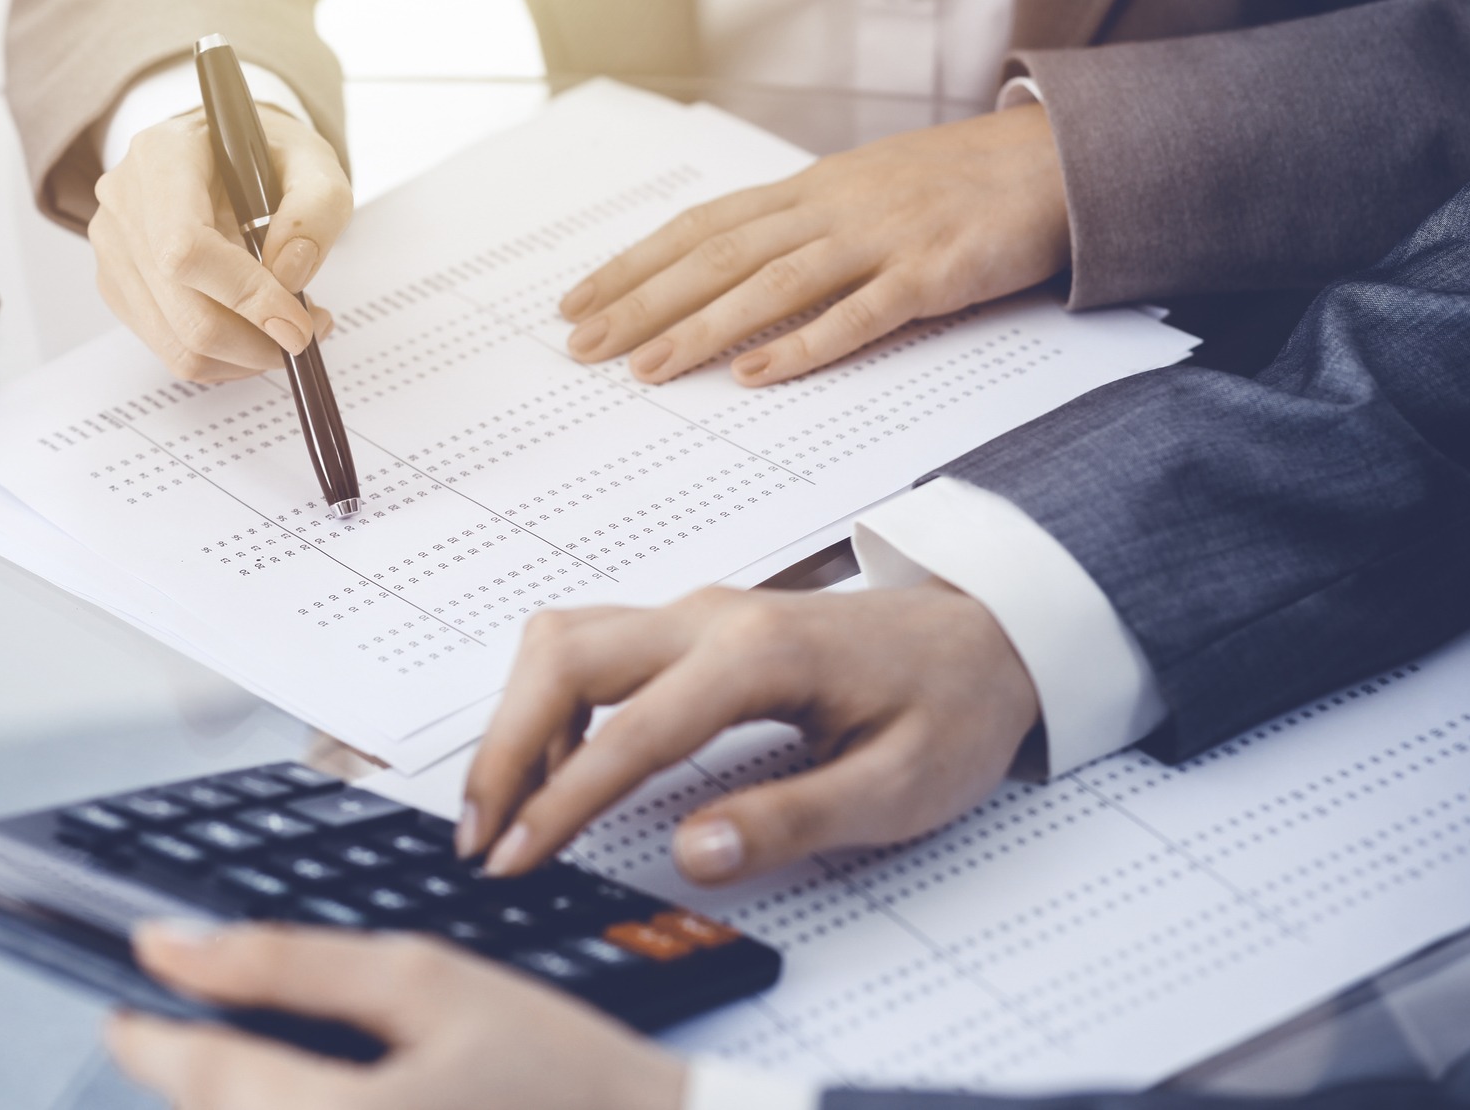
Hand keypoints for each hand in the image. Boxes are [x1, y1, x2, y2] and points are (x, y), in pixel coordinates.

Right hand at [91, 107, 351, 381]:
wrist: (223, 155)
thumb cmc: (267, 155)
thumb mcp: (313, 161)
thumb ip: (316, 210)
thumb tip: (289, 275)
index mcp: (162, 157)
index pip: (186, 248)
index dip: (244, 296)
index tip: (297, 322)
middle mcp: (124, 203)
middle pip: (182, 309)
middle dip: (256, 340)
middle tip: (308, 332)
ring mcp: (115, 250)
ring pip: (178, 343)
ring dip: (246, 355)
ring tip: (288, 325)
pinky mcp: (120, 288)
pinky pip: (173, 349)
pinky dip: (226, 357)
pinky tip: (255, 326)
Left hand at [106, 924, 684, 1109]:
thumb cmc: (554, 1069)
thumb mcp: (426, 979)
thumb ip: (286, 962)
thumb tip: (171, 948)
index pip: (204, 1078)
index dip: (149, 1034)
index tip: (127, 1010)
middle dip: (201, 1084)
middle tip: (217, 1040)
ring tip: (289, 1077)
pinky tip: (330, 1108)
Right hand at [459, 583, 1038, 882]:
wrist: (988, 635)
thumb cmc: (951, 708)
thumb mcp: (900, 788)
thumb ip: (793, 819)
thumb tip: (689, 853)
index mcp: (760, 654)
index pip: (631, 730)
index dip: (562, 800)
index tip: (513, 858)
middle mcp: (711, 616)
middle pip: (564, 655)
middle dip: (505, 745)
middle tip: (481, 835)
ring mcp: (696, 611)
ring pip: (565, 640)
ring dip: (521, 720)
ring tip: (515, 811)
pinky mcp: (692, 625)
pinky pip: (592, 648)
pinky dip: (554, 705)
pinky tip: (568, 770)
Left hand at [560, 102, 1068, 386]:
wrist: (1055, 163)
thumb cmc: (955, 185)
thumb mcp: (865, 190)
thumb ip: (801, 225)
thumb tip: (727, 264)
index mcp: (810, 189)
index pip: (700, 227)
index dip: (634, 264)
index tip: (576, 301)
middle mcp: (833, 208)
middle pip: (718, 256)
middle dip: (642, 302)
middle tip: (581, 346)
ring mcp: (882, 239)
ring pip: (772, 286)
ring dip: (702, 328)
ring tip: (646, 367)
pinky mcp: (933, 274)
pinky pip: (860, 316)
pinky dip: (803, 346)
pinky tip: (755, 375)